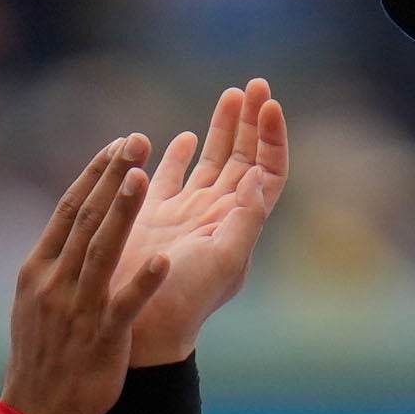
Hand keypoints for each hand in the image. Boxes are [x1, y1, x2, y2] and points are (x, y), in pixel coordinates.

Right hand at [0, 139, 173, 413]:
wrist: (37, 411)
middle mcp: (55, 281)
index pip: (69, 209)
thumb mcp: (36, 300)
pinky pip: (123, 305)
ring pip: (101, 252)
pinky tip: (163, 260)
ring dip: (122, 213)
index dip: (95, 174)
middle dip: (111, 177)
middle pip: (85, 219)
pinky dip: (142, 282)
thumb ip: (55, 262)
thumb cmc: (43, 355)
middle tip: (136, 140)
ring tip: (142, 177)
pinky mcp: (101, 338)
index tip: (119, 143)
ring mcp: (77, 308)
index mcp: (39, 267)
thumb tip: (72, 223)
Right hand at [126, 82, 290, 367]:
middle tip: (254, 84)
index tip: (268, 104)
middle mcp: (217, 215)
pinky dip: (178, 155)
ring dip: (222, 128)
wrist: (142, 329)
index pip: (267, 171)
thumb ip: (244, 218)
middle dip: (250, 121)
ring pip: (211, 160)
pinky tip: (181, 136)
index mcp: (239, 224)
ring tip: (231, 94)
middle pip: (243, 158)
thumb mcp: (224, 262)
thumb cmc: (185, 301)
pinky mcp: (153, 216)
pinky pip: (171, 178)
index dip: (272, 137)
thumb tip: (257, 174)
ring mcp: (186, 214)